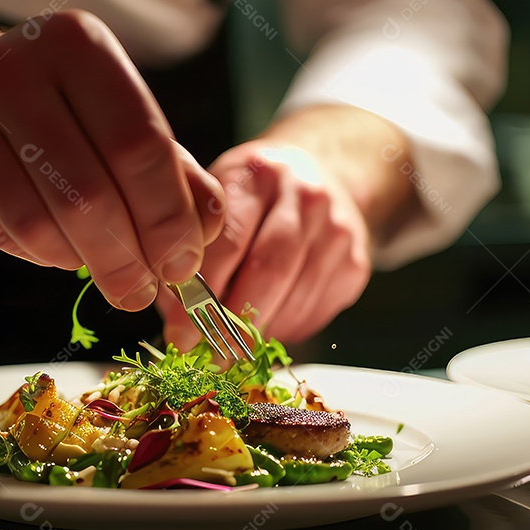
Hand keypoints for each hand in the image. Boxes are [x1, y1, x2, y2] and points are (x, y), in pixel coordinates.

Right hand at [0, 10, 222, 310]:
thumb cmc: (63, 107)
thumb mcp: (124, 118)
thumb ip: (175, 173)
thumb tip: (204, 235)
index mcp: (79, 44)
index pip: (139, 146)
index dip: (168, 218)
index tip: (183, 265)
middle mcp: (16, 66)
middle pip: (88, 194)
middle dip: (127, 258)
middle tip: (142, 292)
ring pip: (40, 223)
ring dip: (84, 263)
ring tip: (107, 271)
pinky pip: (2, 232)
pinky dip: (43, 256)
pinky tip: (60, 246)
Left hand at [157, 140, 371, 347]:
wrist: (319, 179)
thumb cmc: (251, 198)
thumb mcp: (216, 199)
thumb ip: (192, 247)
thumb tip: (174, 314)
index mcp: (258, 175)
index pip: (228, 242)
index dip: (201, 294)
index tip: (179, 331)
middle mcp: (304, 196)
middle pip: (269, 272)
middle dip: (232, 323)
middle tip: (207, 355)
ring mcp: (337, 229)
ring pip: (294, 299)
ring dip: (258, 334)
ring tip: (231, 348)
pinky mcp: (356, 263)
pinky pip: (315, 312)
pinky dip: (284, 330)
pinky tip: (265, 329)